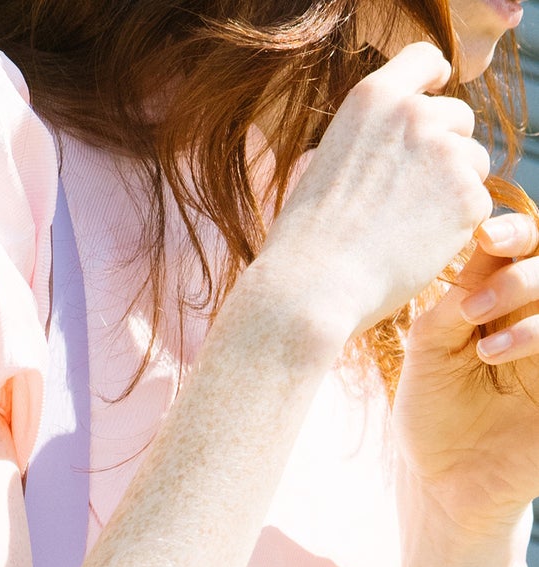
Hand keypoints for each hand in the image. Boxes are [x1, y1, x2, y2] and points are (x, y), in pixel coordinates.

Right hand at [260, 41, 491, 344]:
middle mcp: (414, 114)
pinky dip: (455, 228)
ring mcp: (445, 152)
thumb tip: (406, 144)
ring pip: (473, 162)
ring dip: (451, 190)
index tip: (437, 90)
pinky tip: (415, 247)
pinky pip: (477, 204)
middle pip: (459, 116)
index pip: (424, 59)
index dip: (435, 77)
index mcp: (372, 99)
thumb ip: (373, 138)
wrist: (312, 289)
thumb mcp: (326, 162)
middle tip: (408, 198)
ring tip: (404, 227)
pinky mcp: (467, 195)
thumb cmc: (307, 241)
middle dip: (445, 149)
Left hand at [394, 209, 538, 535]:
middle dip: (519, 277)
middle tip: (472, 311)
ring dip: (532, 317)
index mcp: (502, 300)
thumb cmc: (432, 417)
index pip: (523, 247)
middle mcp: (537, 318)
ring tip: (485, 352)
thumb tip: (481, 248)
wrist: (445, 486)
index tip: (486, 237)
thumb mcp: (429, 355)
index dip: (513, 232)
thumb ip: (453, 305)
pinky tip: (503, 358)